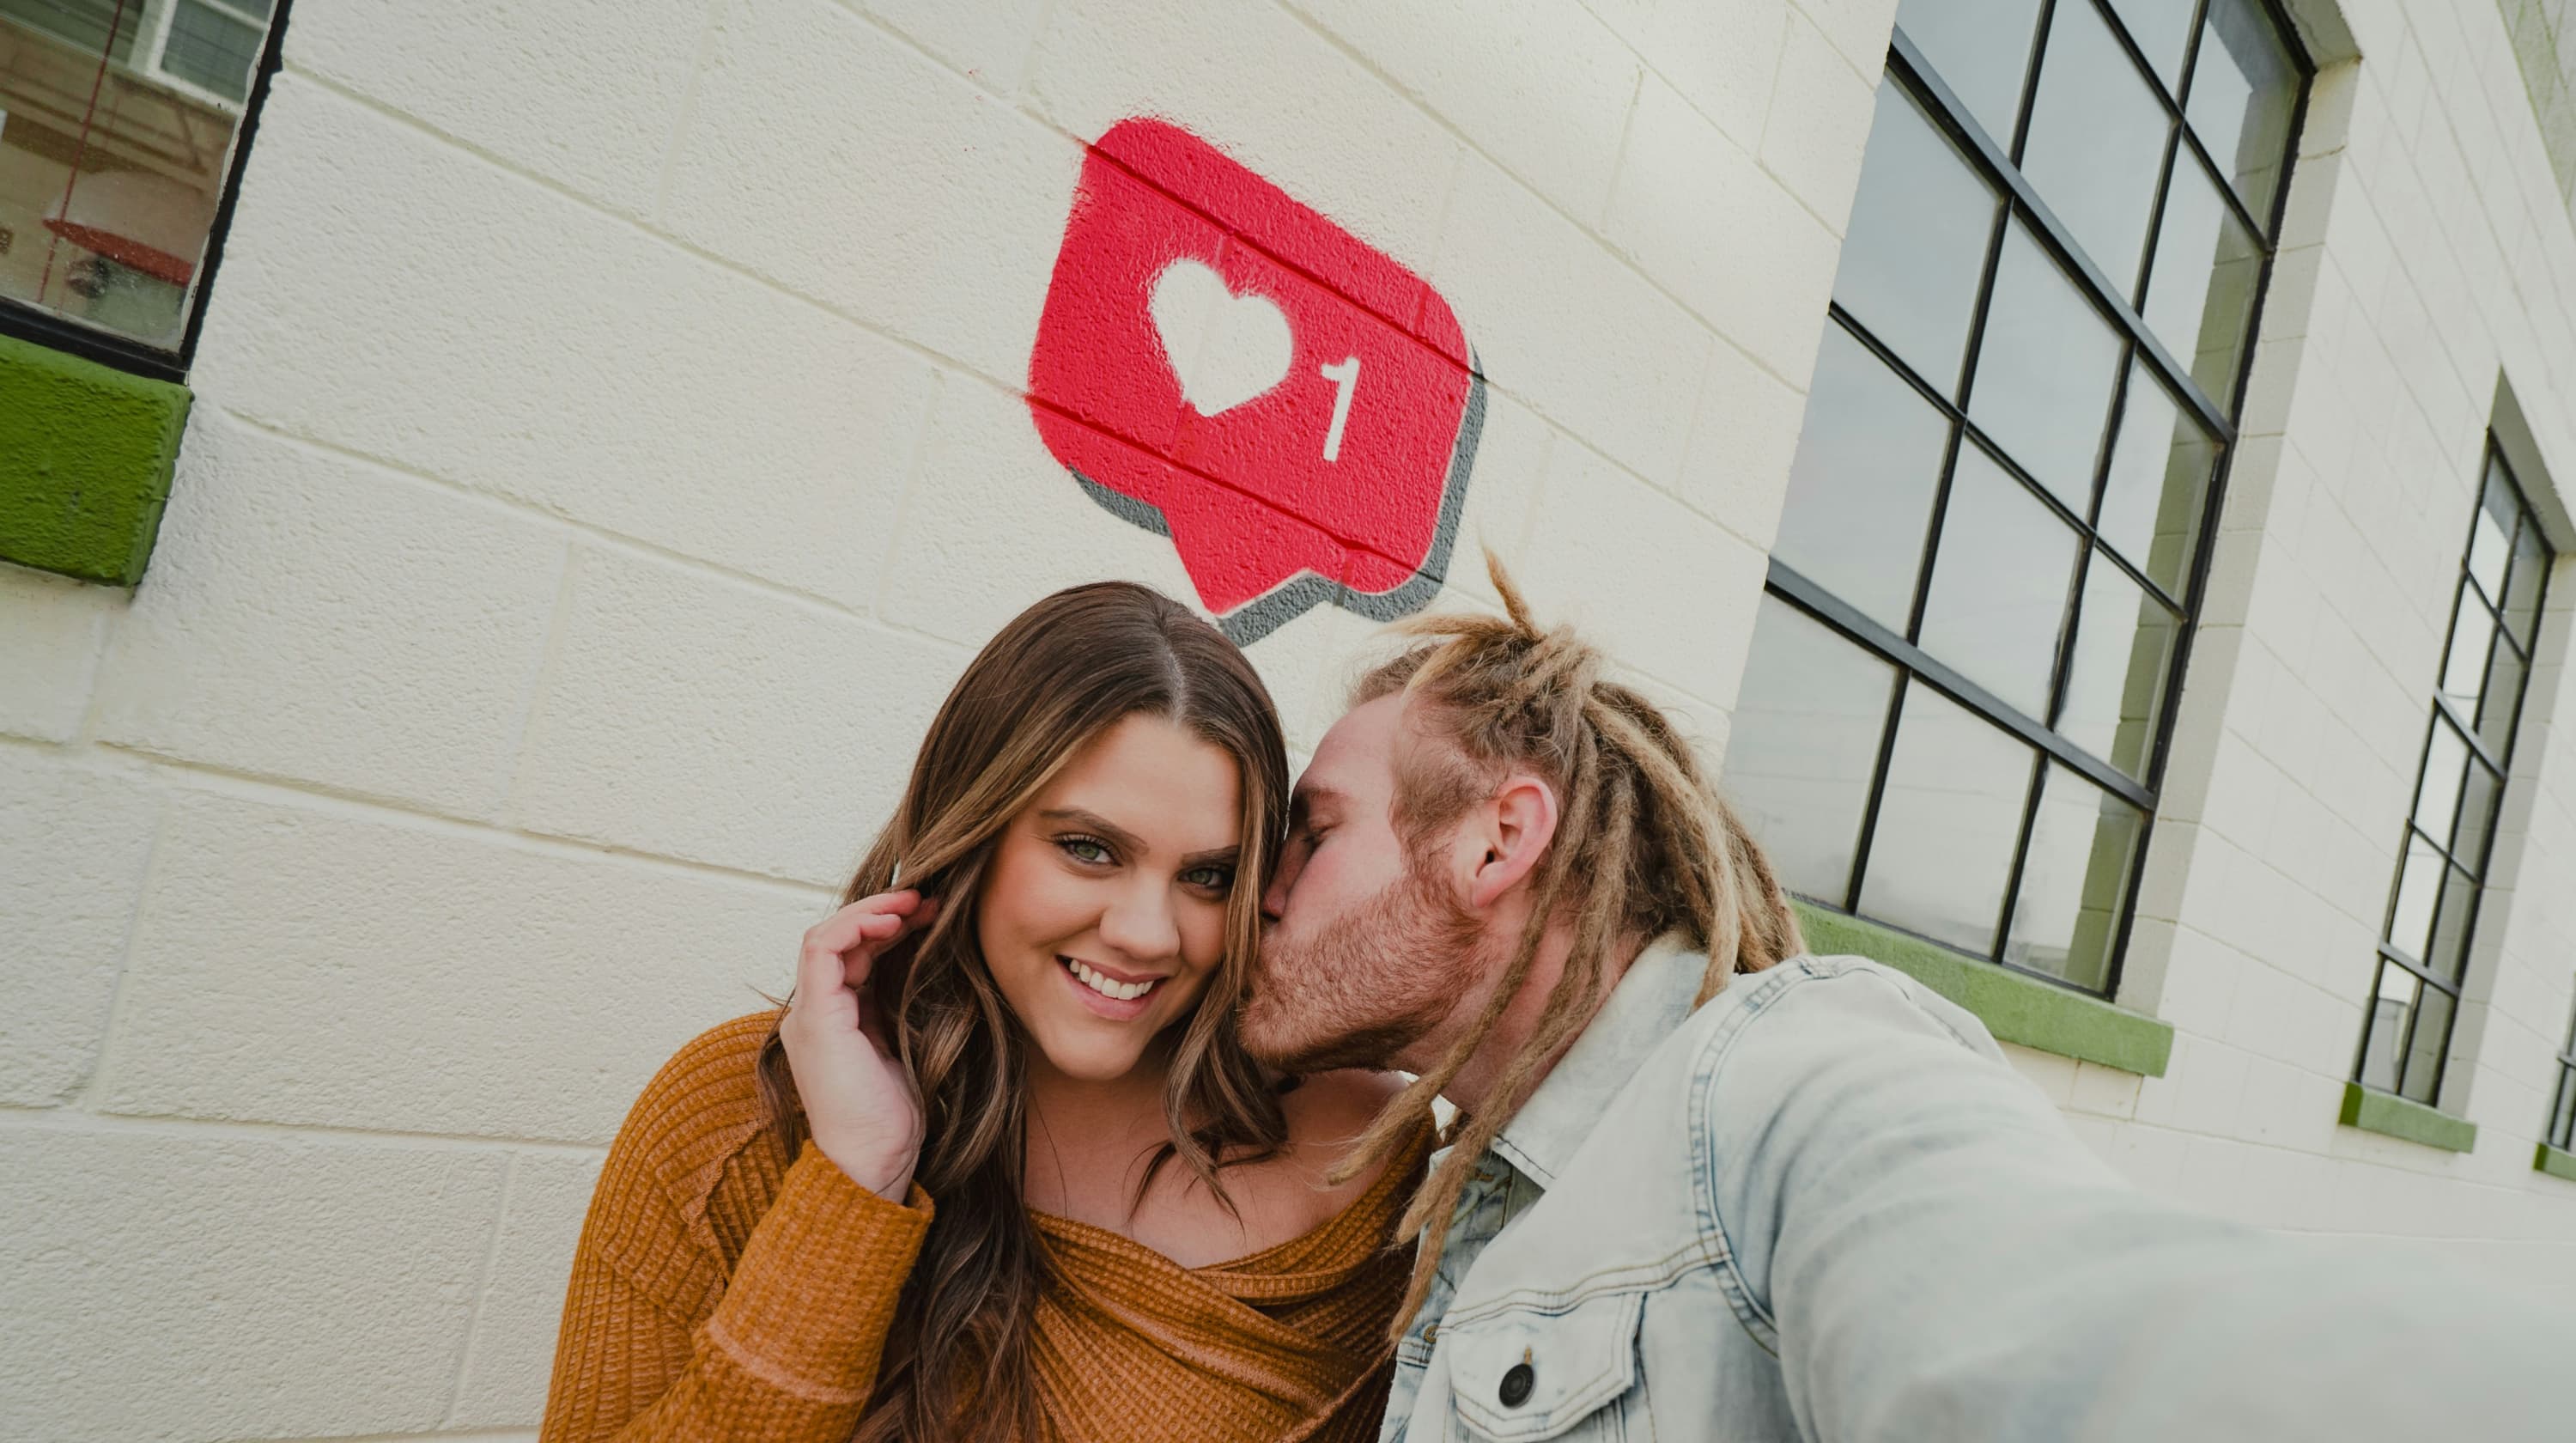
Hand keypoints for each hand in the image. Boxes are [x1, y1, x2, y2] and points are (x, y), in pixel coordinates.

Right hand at [780, 890, 936, 1199]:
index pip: (852, 955)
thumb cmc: (894, 1119)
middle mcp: (812, 1014)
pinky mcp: (815, 1018)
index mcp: (832, 1021)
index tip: (933, 914)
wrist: (873, 1162)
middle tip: (930, 899)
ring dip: (872, 910)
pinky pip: (823, 950)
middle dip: (885, 911)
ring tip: (914, 901)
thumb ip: (900, 1009)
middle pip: (839, 940)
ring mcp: (808, 1015)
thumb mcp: (904, 1047)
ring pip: (827, 936)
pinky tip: (892, 919)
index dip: (889, 927)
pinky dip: (856, 924)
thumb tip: (932, 968)